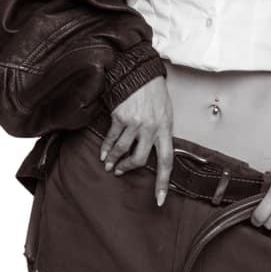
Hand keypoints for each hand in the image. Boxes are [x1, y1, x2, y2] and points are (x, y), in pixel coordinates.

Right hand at [99, 76, 173, 205]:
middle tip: (120, 172)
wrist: (140, 72)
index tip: (160, 199)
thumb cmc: (154, 92)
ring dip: (113, 160)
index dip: (163, 182)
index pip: (167, 161)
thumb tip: (154, 149)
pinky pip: (112, 138)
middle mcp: (151, 128)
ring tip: (108, 165)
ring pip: (122, 150)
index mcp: (166, 128)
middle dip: (128, 169)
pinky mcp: (120, 117)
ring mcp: (135, 123)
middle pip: (140, 159)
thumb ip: (161, 131)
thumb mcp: (165, 112)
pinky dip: (106, 148)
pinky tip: (104, 153)